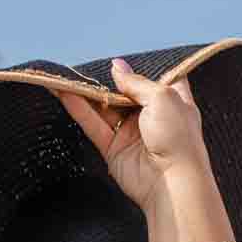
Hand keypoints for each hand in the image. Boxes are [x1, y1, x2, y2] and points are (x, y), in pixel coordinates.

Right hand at [55, 55, 211, 214]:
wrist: (172, 184)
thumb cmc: (177, 138)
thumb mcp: (162, 96)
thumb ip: (136, 81)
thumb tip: (116, 66)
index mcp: (172, 100)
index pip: (155, 78)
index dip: (140, 68)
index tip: (122, 57)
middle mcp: (152, 115)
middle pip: (124, 92)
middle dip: (107, 79)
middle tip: (86, 65)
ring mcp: (131, 132)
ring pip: (105, 108)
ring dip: (86, 92)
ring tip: (65, 75)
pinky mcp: (114, 149)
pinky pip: (93, 125)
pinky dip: (78, 109)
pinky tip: (63, 92)